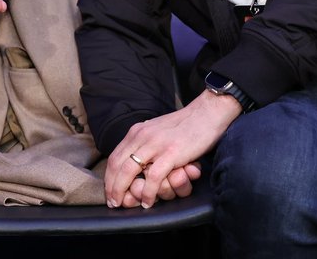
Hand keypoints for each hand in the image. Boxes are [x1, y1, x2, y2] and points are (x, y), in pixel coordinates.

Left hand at [105, 90, 240, 208]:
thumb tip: (136, 159)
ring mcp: (156, 144)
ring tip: (125, 204)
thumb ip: (145, 142)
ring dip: (123, 191)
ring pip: (129, 171)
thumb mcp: (157, 130)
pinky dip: (148, 193)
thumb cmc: (185, 125)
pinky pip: (153, 177)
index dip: (109, 177)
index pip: (115, 156)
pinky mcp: (171, 153)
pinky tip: (148, 202)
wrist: (206, 113)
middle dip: (112, 187)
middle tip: (112, 202)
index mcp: (137, 131)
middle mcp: (142, 136)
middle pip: (117, 165)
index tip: (109, 191)